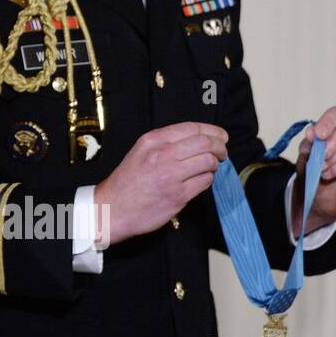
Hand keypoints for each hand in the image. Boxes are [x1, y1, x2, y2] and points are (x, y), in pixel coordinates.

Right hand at [95, 122, 228, 246]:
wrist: (112, 207)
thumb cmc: (127, 182)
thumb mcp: (140, 152)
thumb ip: (165, 143)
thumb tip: (197, 140)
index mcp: (152, 141)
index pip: (192, 128)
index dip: (213, 131)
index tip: (220, 136)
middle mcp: (162, 155)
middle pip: (205, 143)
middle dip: (220, 147)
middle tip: (222, 152)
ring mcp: (171, 175)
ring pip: (208, 162)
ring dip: (214, 165)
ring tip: (209, 168)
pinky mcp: (178, 195)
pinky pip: (204, 182)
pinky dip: (207, 180)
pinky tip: (199, 181)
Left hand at [292, 106, 335, 236]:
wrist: (320, 195)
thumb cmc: (314, 168)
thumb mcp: (306, 154)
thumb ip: (308, 143)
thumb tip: (311, 131)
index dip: (328, 122)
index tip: (317, 136)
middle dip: (335, 139)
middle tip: (322, 154)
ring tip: (322, 167)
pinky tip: (329, 173)